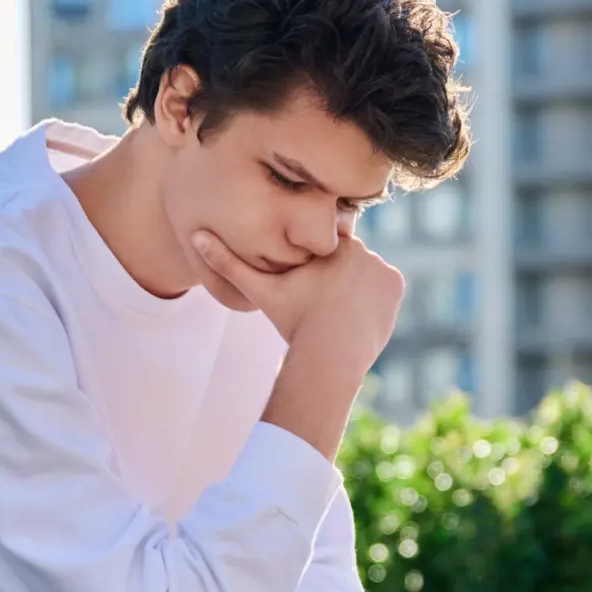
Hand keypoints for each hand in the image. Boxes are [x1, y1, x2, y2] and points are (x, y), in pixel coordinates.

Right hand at [191, 227, 402, 373]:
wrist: (330, 356)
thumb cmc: (292, 322)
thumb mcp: (259, 291)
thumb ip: (228, 263)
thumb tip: (195, 235)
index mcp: (329, 243)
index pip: (325, 244)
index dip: (317, 265)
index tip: (311, 285)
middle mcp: (360, 247)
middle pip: (347, 258)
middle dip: (337, 276)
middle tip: (324, 304)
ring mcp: (381, 265)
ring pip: (365, 271)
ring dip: (356, 284)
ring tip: (339, 310)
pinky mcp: (395, 284)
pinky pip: (384, 286)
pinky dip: (375, 296)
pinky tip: (358, 313)